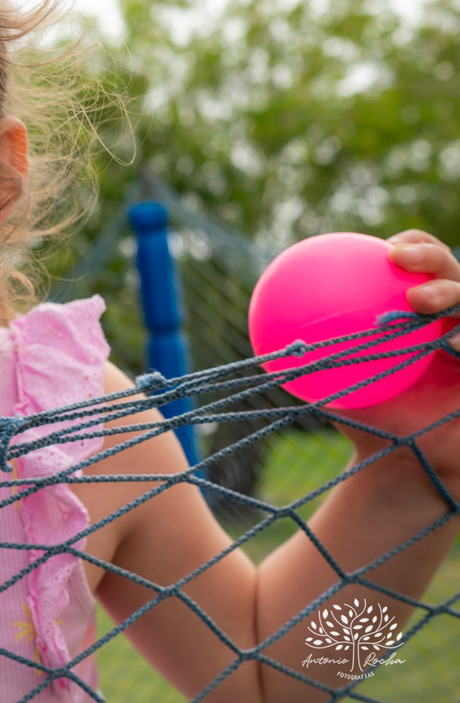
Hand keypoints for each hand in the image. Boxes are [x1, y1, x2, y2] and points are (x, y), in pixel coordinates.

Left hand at [333, 230, 459, 494]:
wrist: (399, 462)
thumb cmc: (364, 419)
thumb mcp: (333, 382)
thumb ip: (312, 355)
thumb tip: (267, 333)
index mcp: (419, 315)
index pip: (422, 267)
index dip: (413, 246)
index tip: (387, 247)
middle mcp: (452, 324)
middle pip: (451, 273)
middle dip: (430, 255)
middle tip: (397, 257)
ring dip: (451, 293)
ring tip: (422, 299)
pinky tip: (455, 342)